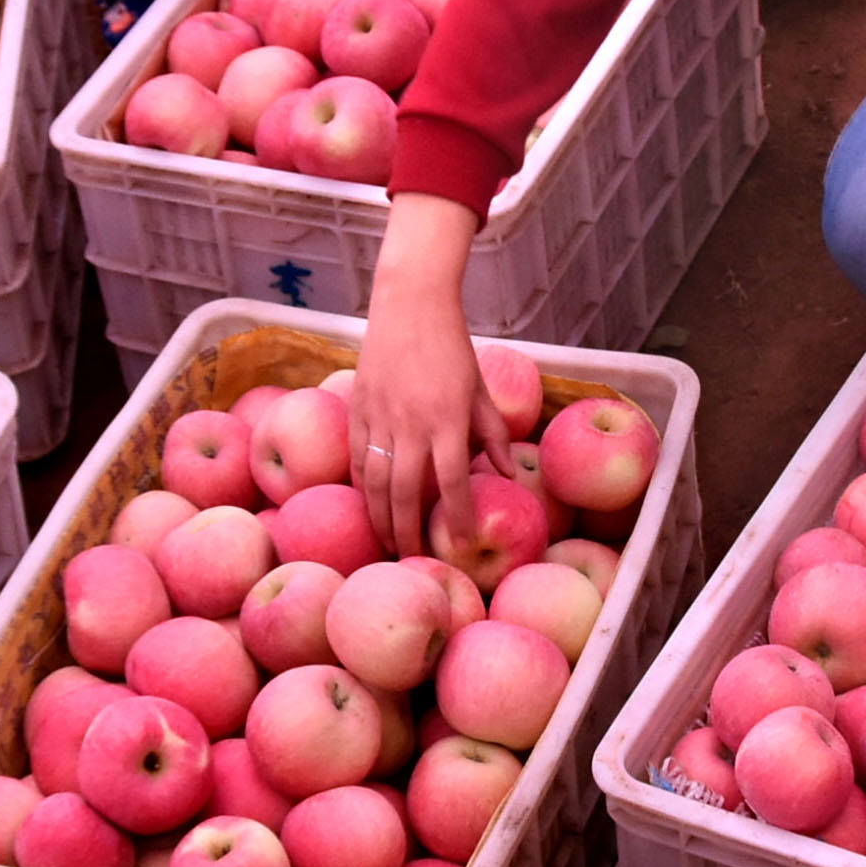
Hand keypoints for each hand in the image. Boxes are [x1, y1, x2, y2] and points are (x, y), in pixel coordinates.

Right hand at [356, 193, 508, 557]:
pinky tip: (368, 507)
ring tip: (388, 543)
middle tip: (414, 561)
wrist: (409, 305)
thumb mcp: (480, 389)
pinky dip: (361, 487)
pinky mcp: (357, 409)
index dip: (458, 516)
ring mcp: (378, 417)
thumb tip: (509, 475)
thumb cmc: (452, 348)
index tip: (464, 544)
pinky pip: (356, 457)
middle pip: (405, 491)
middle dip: (408, 531)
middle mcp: (410, 423)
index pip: (452, 480)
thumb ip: (493, 433)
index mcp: (447, 419)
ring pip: (373, 481)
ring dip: (379, 517)